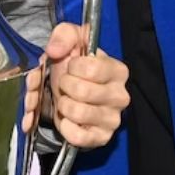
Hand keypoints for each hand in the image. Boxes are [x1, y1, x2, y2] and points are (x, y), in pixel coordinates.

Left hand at [34, 23, 127, 147]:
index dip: (72, 67)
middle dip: (63, 86)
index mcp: (117, 70)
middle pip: (82, 91)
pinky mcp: (102, 138)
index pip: (91, 68)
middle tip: (64, 85)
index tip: (71, 67)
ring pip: (78, 113)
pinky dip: (64, 127)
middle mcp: (120, 96)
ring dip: (62, 105)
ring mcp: (113, 119)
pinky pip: (78, 137)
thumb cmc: (73, 66)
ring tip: (64, 100)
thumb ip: (63, 35)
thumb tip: (54, 51)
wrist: (70, 92)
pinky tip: (65, 118)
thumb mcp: (70, 40)